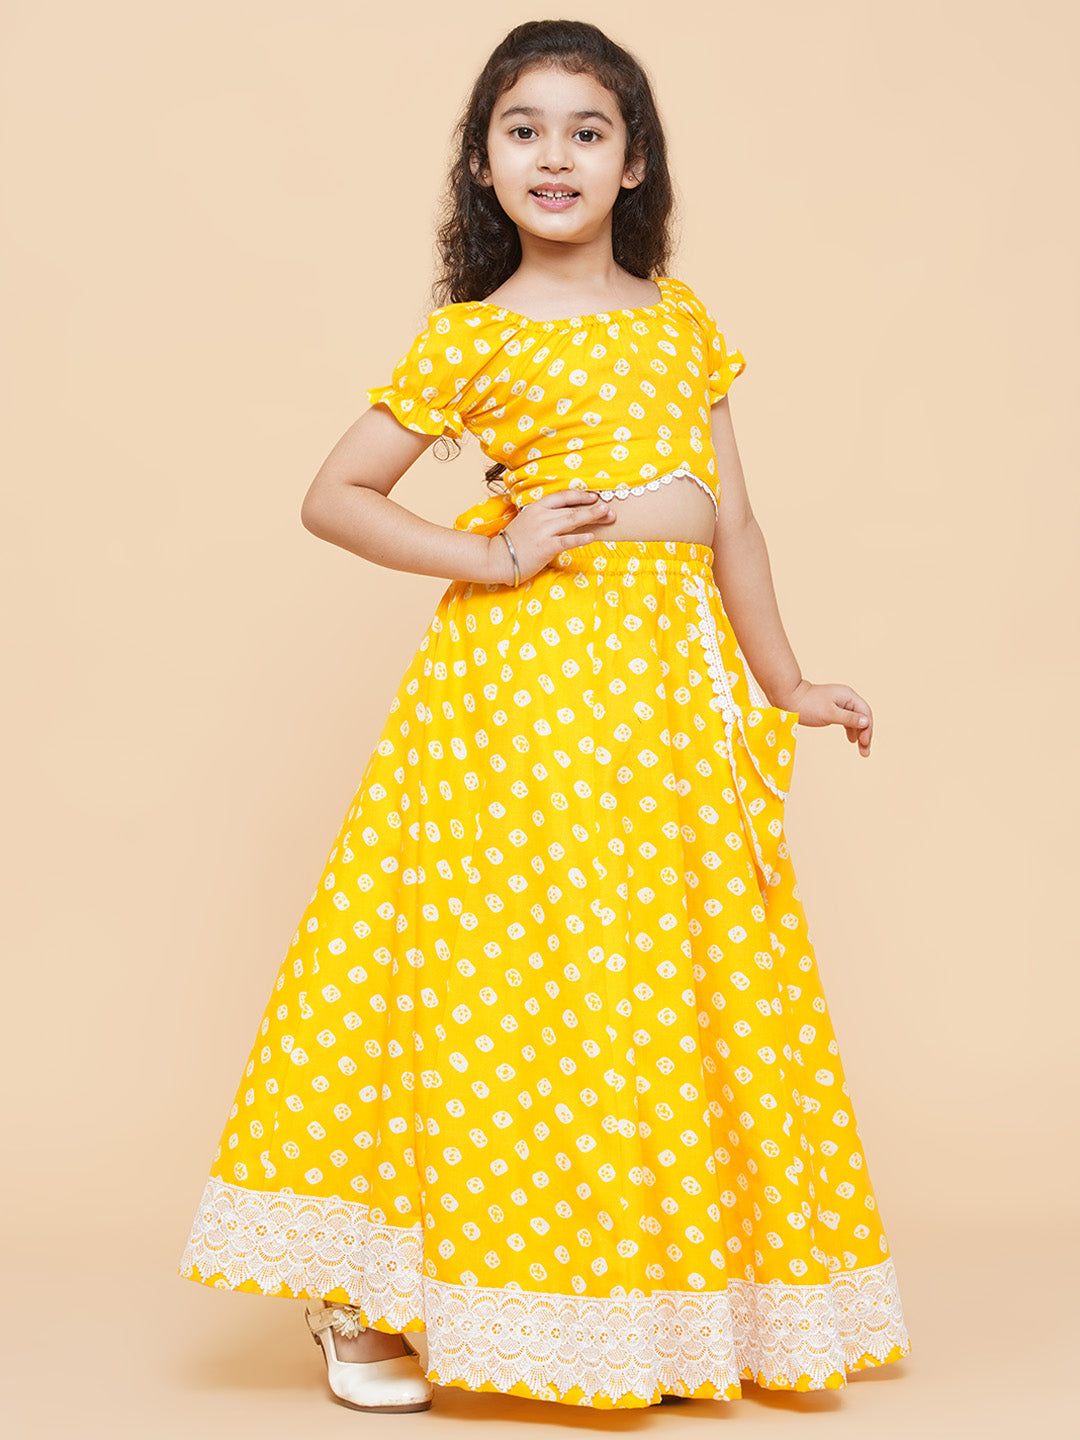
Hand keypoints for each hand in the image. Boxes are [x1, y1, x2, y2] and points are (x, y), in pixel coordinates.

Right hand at [487, 490, 617, 584]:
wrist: (496, 558)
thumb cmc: (514, 543)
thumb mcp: (528, 522)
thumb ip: (544, 518)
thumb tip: (565, 517)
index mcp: (537, 507)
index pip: (563, 497)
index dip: (581, 496)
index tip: (595, 497)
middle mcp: (541, 516)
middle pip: (572, 509)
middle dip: (593, 508)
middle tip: (609, 508)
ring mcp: (543, 531)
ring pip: (572, 520)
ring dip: (591, 517)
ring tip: (607, 515)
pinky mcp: (545, 547)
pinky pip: (566, 541)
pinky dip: (580, 538)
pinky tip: (592, 536)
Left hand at [775, 680, 872, 756]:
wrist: (789, 698)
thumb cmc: (808, 705)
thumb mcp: (829, 714)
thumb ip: (848, 718)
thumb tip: (866, 722)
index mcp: (848, 696)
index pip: (865, 713)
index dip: (868, 729)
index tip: (864, 743)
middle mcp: (847, 697)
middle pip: (862, 717)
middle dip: (865, 734)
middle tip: (865, 753)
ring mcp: (840, 702)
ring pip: (855, 719)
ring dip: (859, 734)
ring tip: (861, 751)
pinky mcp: (833, 707)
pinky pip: (847, 719)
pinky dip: (850, 729)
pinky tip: (851, 739)